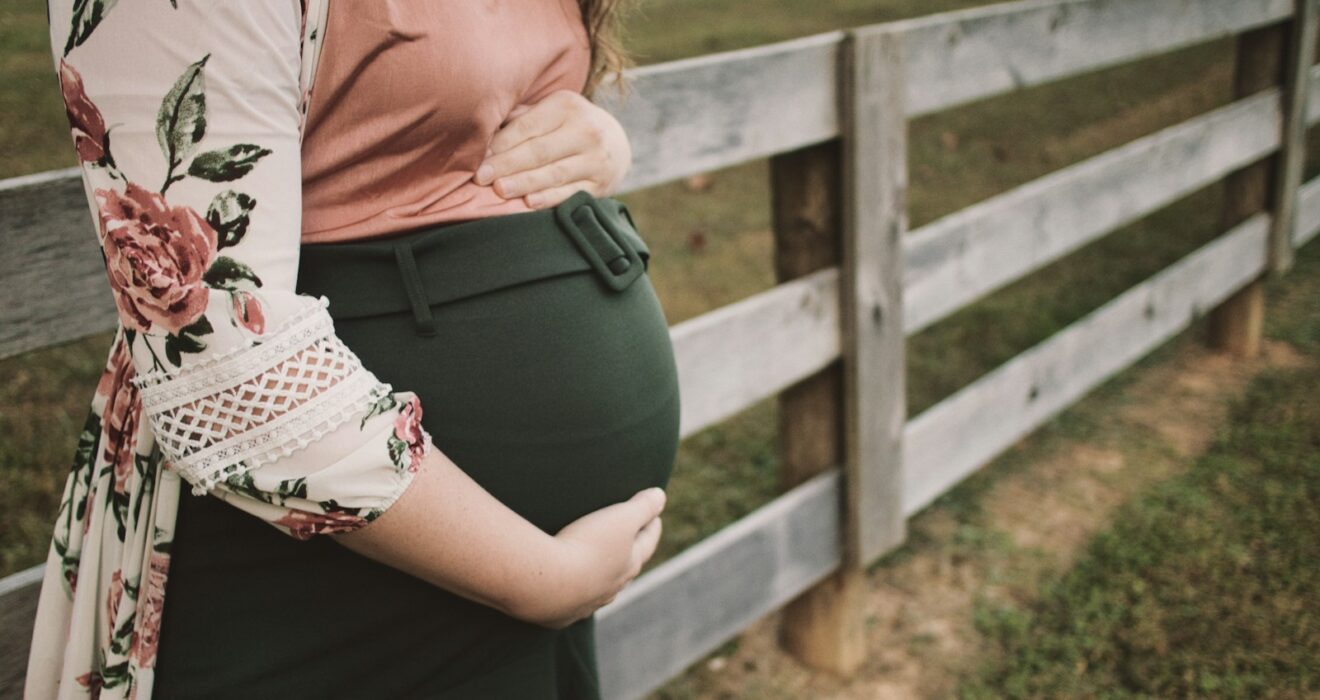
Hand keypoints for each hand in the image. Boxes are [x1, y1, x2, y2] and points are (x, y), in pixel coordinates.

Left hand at [473, 89, 631, 208]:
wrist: (617, 143)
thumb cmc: (569, 126)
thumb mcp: (551, 112)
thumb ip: (521, 119)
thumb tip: (481, 131)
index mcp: (567, 106)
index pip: (527, 127)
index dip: (501, 144)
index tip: (477, 158)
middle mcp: (585, 130)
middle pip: (538, 151)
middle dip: (507, 165)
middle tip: (480, 178)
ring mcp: (596, 159)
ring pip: (554, 173)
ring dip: (524, 183)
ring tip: (499, 190)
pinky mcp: (601, 184)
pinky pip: (570, 193)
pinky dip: (549, 198)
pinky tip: (529, 203)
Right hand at [518, 486, 665, 628]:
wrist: (547, 583)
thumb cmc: (587, 546)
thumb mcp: (621, 518)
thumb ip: (643, 506)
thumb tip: (660, 495)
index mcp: (630, 565)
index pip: (647, 542)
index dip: (652, 526)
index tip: (655, 516)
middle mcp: (613, 588)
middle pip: (627, 568)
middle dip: (630, 553)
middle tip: (630, 541)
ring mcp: (588, 603)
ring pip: (602, 588)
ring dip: (603, 576)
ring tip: (599, 566)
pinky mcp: (562, 614)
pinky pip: (573, 602)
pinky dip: (575, 593)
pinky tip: (570, 591)